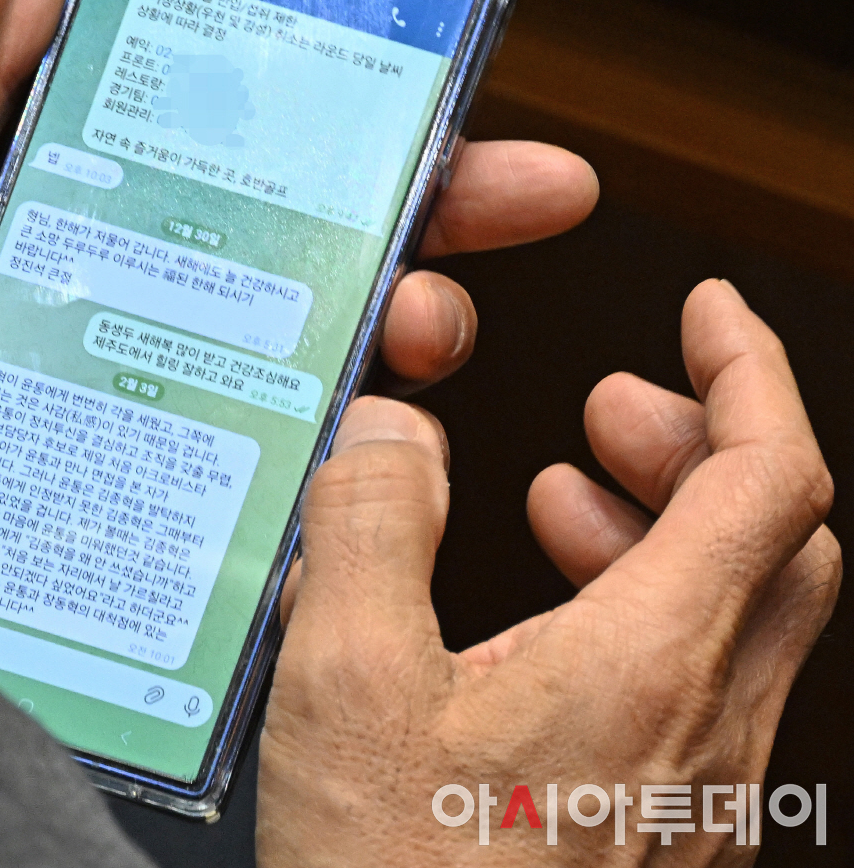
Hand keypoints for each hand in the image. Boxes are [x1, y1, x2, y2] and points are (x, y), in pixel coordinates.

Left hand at [0, 0, 597, 650]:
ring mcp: (171, 443)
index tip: (450, 98)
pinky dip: (342, 501)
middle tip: (526, 197)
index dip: (359, 132)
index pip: (255, 175)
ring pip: (330, 388)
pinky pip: (287, 523)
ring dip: (404, 350)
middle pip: (322, 270)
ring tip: (424, 336)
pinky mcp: (172, 545)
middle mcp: (153, 340)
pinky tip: (366, 472)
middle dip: (437, 225)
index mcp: (101, 250)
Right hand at [258, 279, 839, 865]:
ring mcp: (702, 790)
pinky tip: (543, 629)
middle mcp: (713, 727)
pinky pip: (699, 686)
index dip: (746, 368)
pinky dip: (643, 612)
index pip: (769, 472)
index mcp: (653, 664)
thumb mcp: (347, 686)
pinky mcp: (664, 834)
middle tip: (611, 408)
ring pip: (745, 614)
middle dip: (700, 442)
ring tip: (561, 498)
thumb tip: (389, 425)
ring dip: (669, 527)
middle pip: (779, 537)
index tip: (702, 310)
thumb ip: (368, 526)